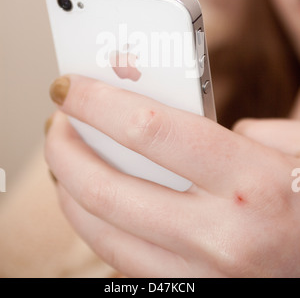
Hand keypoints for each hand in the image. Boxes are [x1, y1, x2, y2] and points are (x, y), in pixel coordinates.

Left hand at [45, 75, 299, 277]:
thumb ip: (237, 134)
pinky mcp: (197, 296)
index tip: (68, 87)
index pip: (147, 130)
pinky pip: (127, 262)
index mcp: (251, 182)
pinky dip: (101, 227)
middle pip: (107, 189)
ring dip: (69, 191)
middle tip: (56, 122)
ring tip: (65, 160)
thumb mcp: (293, 149)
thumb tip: (187, 128)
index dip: (96, 102)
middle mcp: (222, 237)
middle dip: (64, 149)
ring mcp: (205, 277)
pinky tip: (98, 203)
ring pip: (104, 235)